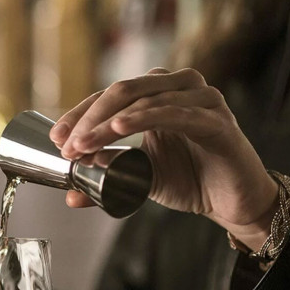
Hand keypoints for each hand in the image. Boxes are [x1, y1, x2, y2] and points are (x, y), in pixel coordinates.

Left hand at [50, 67, 279, 251]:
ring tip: (83, 144)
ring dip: (108, 123)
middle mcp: (180, 87)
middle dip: (89, 118)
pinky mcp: (217, 120)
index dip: (80, 114)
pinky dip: (144, 118)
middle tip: (67, 145)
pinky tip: (120, 127)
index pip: (110, 95)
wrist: (234, 202)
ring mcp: (202, 99)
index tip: (56, 138)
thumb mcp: (139, 178)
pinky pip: (175, 113)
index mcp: (158, 93)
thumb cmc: (191, 180)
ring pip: (145, 99)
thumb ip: (107, 179)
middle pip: (123, 90)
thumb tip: (70, 195)